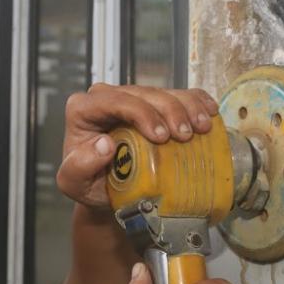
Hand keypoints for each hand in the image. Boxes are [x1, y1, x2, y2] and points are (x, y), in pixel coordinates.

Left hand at [57, 84, 218, 208]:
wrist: (106, 191)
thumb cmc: (88, 183)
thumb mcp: (74, 182)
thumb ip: (79, 166)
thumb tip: (104, 146)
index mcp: (82, 109)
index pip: (113, 100)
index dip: (140, 113)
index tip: (161, 136)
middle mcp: (106, 97)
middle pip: (143, 93)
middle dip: (169, 111)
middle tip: (185, 136)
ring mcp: (132, 98)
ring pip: (164, 92)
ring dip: (187, 107)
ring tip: (202, 128)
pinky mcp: (153, 105)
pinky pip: (178, 94)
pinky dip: (196, 102)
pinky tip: (209, 113)